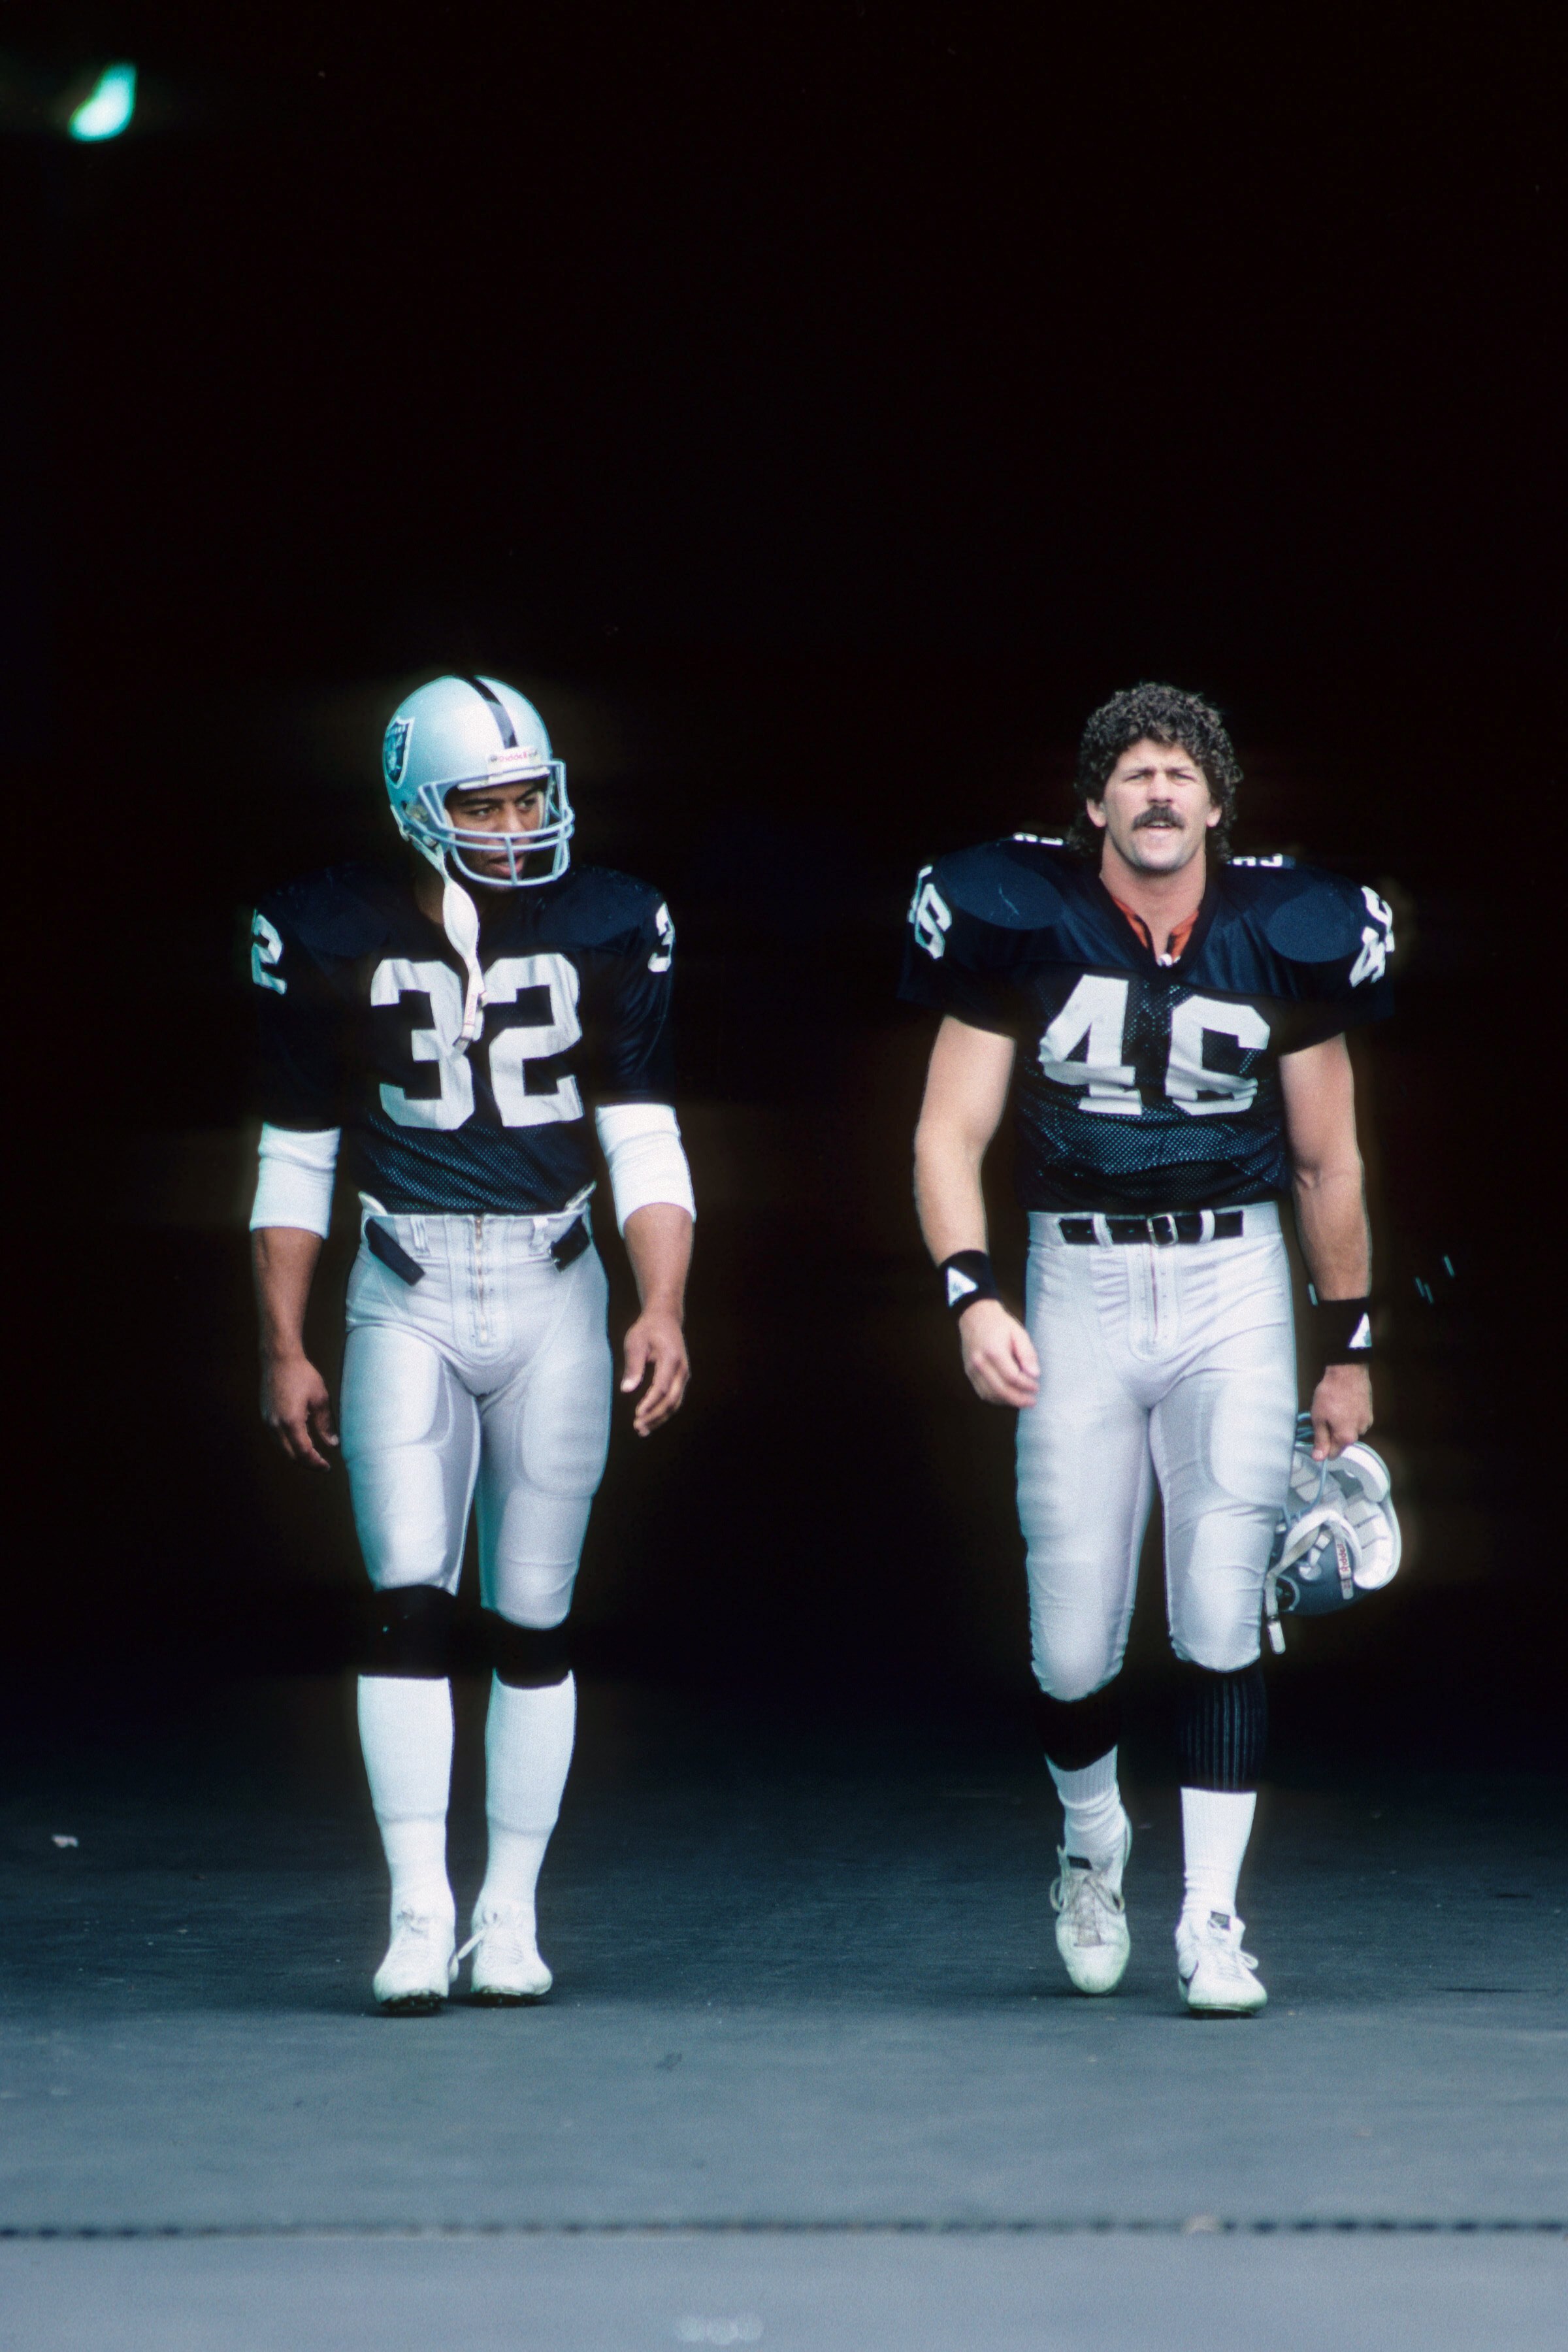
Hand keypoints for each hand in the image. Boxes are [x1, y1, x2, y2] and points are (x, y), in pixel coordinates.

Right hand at [261, 1353, 337, 1468]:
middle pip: (291, 1455)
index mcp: (291, 1422)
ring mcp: (267, 1421)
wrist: (279, 1358)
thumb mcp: (320, 1399)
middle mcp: (275, 1425)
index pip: (304, 1452)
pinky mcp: (265, 1416)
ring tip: (313, 1454)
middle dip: (307, 1463)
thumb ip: (326, 1424)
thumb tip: (333, 1443)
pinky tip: (301, 1439)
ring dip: (297, 1454)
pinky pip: (277, 1438)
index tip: (326, 1467)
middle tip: (321, 1464)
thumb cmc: (302, 1375)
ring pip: (282, 1448)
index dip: (316, 1463)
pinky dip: (289, 1444)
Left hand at [620, 1306, 689, 1435]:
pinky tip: (650, 1420)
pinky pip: (675, 1399)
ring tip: (642, 1430)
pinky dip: (663, 1412)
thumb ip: (633, 1366)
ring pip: (675, 1403)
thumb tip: (626, 1390)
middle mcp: (682, 1369)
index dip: (650, 1403)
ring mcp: (684, 1375)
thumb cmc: (647, 1329)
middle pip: (671, 1400)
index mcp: (671, 1359)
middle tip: (638, 1427)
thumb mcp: (635, 1341)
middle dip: (655, 1416)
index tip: (637, 1414)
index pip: (662, 1387)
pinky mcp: (681, 1378)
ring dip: (660, 1418)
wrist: (665, 1318)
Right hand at [959, 1298, 1039, 1407]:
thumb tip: (1034, 1374)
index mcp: (994, 1351)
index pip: (1012, 1378)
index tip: (1036, 1386)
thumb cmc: (999, 1324)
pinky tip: (1007, 1397)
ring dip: (1008, 1401)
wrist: (975, 1317)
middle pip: (1001, 1390)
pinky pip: (982, 1392)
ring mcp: (972, 1369)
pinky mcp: (969, 1373)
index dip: (1026, 1386)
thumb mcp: (1019, 1333)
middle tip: (1032, 1401)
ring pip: (990, 1395)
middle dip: (1019, 1399)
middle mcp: (980, 1363)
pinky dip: (996, 1398)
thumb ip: (1027, 1354)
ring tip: (1021, 1400)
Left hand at [1308, 1363, 1371, 1459]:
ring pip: (1350, 1431)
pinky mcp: (1369, 1412)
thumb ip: (1320, 1440)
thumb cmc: (1330, 1394)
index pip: (1333, 1453)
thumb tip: (1318, 1458)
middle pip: (1342, 1442)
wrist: (1347, 1372)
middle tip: (1324, 1417)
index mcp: (1346, 1437)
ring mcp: (1366, 1422)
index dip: (1323, 1447)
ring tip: (1334, 1408)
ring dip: (1342, 1425)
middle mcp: (1360, 1433)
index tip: (1317, 1436)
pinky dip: (1350, 1417)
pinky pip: (1356, 1421)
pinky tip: (1343, 1405)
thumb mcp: (1319, 1418)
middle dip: (1332, 1434)